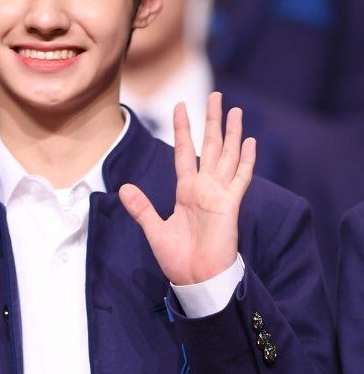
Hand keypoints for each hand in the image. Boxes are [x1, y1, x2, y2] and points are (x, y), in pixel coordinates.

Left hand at [119, 92, 255, 285]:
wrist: (195, 279)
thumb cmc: (178, 259)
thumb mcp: (154, 230)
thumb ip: (142, 208)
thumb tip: (123, 188)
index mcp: (186, 192)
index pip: (184, 152)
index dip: (183, 129)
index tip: (181, 105)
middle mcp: (204, 188)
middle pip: (210, 147)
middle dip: (212, 121)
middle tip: (215, 95)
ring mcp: (219, 195)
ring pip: (228, 156)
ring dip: (232, 133)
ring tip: (235, 110)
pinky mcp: (230, 205)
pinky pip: (240, 178)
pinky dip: (246, 160)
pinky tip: (250, 142)